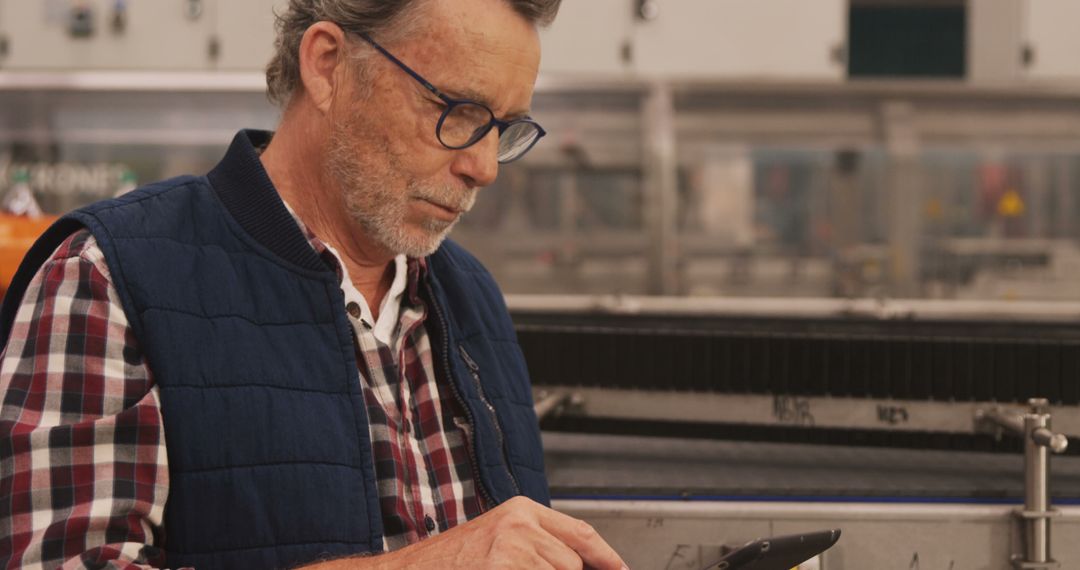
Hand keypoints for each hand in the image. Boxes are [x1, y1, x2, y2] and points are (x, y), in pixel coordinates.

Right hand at [314, 496, 627, 568]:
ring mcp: (512, 548)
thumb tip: (573, 563)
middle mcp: (519, 523)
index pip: (579, 532)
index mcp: (519, 510)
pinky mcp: (504, 567)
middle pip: (571, 561)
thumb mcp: (495, 541)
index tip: (621, 569)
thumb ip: (534, 545)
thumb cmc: (447, 563)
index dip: (607, 556)